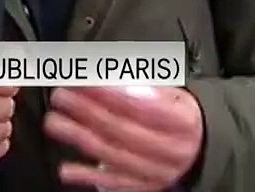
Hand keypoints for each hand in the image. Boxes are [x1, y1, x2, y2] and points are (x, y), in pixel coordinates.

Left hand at [45, 87, 203, 190]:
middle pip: (122, 129)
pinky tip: (65, 169)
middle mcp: (171, 149)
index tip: (82, 80)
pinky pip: (112, 182)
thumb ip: (142, 83)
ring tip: (54, 122)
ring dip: (78, 138)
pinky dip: (87, 176)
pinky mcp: (144, 186)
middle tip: (61, 96)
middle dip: (86, 111)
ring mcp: (157, 171)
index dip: (108, 93)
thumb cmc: (178, 114)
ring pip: (112, 154)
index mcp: (182, 120)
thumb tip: (104, 73)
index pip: (140, 105)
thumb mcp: (172, 92)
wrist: (201, 148)